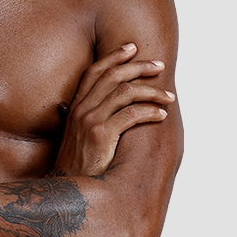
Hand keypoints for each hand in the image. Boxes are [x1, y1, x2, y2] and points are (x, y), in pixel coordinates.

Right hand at [54, 43, 174, 177]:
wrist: (68, 188)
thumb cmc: (78, 164)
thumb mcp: (78, 135)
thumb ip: (87, 117)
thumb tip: (106, 106)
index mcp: (75, 106)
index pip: (94, 71)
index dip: (114, 56)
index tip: (132, 47)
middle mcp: (81, 109)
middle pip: (113, 76)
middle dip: (139, 67)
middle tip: (158, 66)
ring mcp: (90, 121)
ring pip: (125, 92)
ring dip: (152, 91)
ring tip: (168, 96)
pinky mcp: (101, 135)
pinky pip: (131, 115)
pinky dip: (150, 111)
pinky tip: (161, 115)